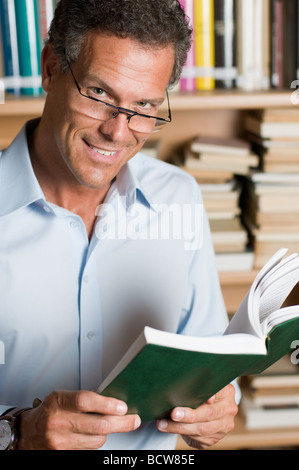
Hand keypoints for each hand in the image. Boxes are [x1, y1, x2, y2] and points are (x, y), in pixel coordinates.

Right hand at [17, 390, 140, 449]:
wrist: (28, 433)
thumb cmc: (49, 411)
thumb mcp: (62, 396)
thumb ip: (83, 398)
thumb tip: (112, 400)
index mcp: (58, 400)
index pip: (85, 401)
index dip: (107, 404)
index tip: (122, 406)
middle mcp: (58, 421)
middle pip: (98, 425)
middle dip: (121, 423)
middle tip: (134, 419)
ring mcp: (60, 440)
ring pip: (97, 439)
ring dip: (107, 432)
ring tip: (107, 424)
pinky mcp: (63, 453)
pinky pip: (89, 448)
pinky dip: (95, 441)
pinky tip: (93, 434)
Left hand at [157, 384, 237, 449]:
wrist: (209, 408)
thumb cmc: (202, 392)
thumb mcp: (204, 384)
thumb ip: (198, 384)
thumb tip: (179, 385)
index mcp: (227, 392)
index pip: (218, 392)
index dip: (209, 394)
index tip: (203, 398)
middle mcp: (228, 409)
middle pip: (208, 413)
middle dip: (189, 415)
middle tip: (174, 413)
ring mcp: (223, 426)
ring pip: (202, 429)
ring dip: (180, 427)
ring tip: (163, 424)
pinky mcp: (215, 438)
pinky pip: (199, 439)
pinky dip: (183, 434)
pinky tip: (171, 429)